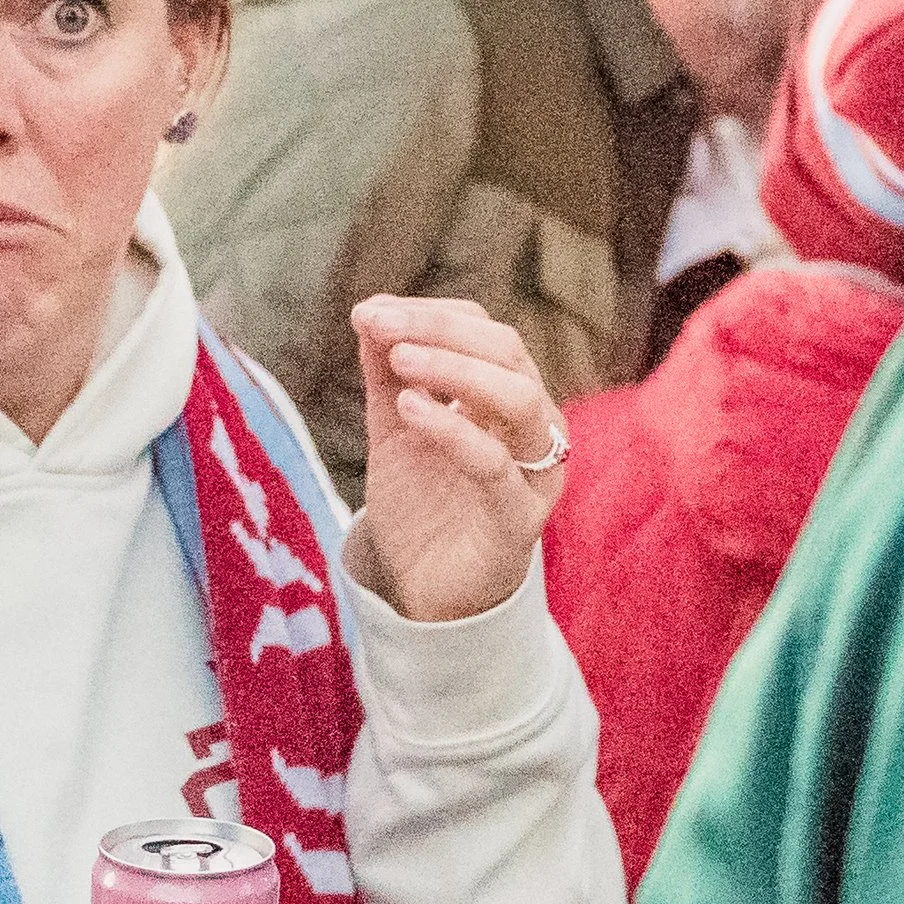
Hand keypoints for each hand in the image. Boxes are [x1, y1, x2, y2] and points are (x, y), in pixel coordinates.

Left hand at [351, 294, 564, 621]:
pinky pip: (496, 466)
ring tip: (399, 360)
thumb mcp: (395, 428)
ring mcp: (533, 473)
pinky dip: (453, 429)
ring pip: (519, 399)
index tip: (372, 311)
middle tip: (379, 323)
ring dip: (454, 368)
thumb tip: (370, 311)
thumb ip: (387, 374)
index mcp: (508, 398)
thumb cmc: (423, 505)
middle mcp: (532, 427)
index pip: (485, 332)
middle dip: (440, 329)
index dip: (431, 314)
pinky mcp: (519, 520)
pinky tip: (409, 410)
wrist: (426, 593)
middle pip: (506, 351)